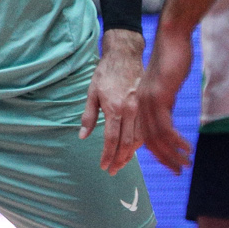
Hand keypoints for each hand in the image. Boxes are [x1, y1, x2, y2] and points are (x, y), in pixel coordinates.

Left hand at [78, 29, 145, 174]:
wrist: (125, 56)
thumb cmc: (105, 73)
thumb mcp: (91, 93)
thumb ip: (88, 116)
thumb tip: (83, 136)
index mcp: (115, 108)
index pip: (111, 139)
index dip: (107, 155)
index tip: (103, 166)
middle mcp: (130, 111)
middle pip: (127, 143)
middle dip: (119, 159)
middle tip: (113, 171)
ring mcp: (140, 109)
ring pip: (138, 139)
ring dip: (130, 154)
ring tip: (121, 164)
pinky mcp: (145, 107)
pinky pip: (144, 130)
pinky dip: (138, 143)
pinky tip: (132, 149)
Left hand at [140, 23, 196, 174]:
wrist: (171, 39)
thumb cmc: (168, 60)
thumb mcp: (162, 86)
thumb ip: (162, 104)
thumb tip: (165, 120)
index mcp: (137, 104)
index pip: (140, 136)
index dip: (151, 153)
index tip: (166, 164)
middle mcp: (139, 105)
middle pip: (146, 141)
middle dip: (162, 159)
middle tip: (176, 172)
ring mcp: (148, 102)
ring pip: (156, 137)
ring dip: (171, 154)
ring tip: (184, 165)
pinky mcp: (159, 97)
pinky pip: (165, 126)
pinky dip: (175, 141)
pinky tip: (187, 149)